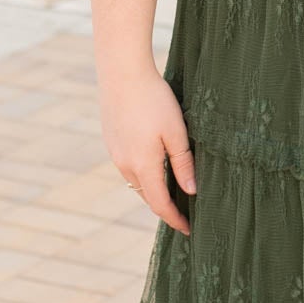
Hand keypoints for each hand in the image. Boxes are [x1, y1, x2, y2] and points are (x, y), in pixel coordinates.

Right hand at [98, 64, 196, 234]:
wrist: (122, 73)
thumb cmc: (154, 100)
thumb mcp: (177, 132)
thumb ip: (183, 164)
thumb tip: (191, 192)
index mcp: (144, 166)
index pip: (160, 204)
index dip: (175, 220)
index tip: (189, 229)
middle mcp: (125, 165)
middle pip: (147, 197)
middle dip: (165, 207)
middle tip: (185, 213)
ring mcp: (115, 153)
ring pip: (137, 182)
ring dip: (154, 190)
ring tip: (173, 191)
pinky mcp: (111, 141)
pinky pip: (129, 167)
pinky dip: (144, 174)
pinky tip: (155, 165)